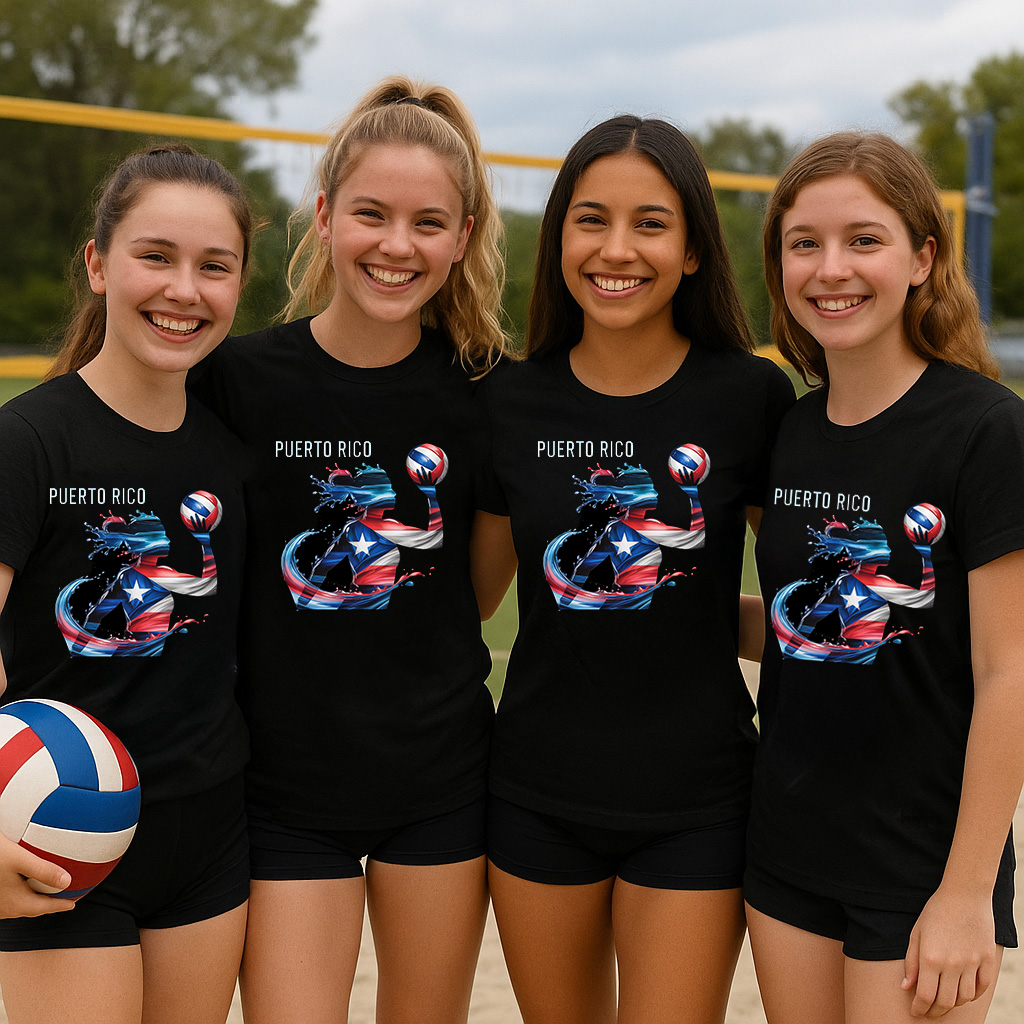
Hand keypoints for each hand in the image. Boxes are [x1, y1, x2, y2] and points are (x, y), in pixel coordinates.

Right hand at [0, 833, 75, 918]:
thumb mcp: (20, 860)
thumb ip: (44, 871)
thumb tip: (68, 881)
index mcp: (16, 904)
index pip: (45, 908)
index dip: (61, 906)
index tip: (73, 904)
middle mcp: (4, 909)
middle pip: (32, 908)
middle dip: (48, 904)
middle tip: (63, 898)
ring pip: (19, 905)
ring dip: (34, 900)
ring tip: (45, 892)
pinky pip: (9, 900)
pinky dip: (22, 895)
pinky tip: (22, 885)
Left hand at [902, 885, 998, 1016]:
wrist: (965, 894)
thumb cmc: (936, 912)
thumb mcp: (916, 933)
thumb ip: (911, 962)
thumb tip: (906, 987)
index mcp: (930, 957)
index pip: (925, 995)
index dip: (919, 1008)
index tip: (916, 1012)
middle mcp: (952, 964)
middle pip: (945, 1002)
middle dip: (934, 1011)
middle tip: (928, 1011)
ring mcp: (972, 963)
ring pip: (964, 998)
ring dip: (953, 1004)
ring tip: (944, 1000)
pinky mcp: (987, 960)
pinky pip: (982, 988)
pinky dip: (972, 995)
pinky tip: (963, 993)